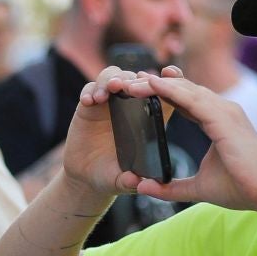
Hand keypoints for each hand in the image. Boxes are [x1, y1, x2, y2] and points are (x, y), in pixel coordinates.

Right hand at [60, 65, 160, 196]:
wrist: (87, 177)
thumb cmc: (113, 176)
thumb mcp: (123, 181)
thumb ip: (130, 181)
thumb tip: (137, 181)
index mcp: (149, 117)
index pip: (164, 91)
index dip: (169, 79)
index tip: (168, 74)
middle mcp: (131, 105)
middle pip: (137, 78)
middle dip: (134, 79)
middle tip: (125, 87)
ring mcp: (109, 102)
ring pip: (114, 76)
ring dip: (112, 80)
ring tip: (107, 93)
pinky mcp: (89, 105)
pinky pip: (90, 88)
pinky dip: (90, 91)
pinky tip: (89, 101)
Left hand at [118, 72, 256, 214]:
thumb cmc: (241, 188)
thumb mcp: (197, 188)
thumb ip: (170, 188)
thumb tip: (142, 187)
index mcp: (218, 122)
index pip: (186, 101)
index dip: (164, 93)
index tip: (141, 89)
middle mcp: (223, 111)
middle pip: (183, 91)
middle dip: (156, 85)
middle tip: (129, 81)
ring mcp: (225, 112)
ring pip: (185, 90)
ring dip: (157, 84)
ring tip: (131, 82)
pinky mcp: (224, 118)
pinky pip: (192, 99)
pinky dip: (171, 89)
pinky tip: (152, 84)